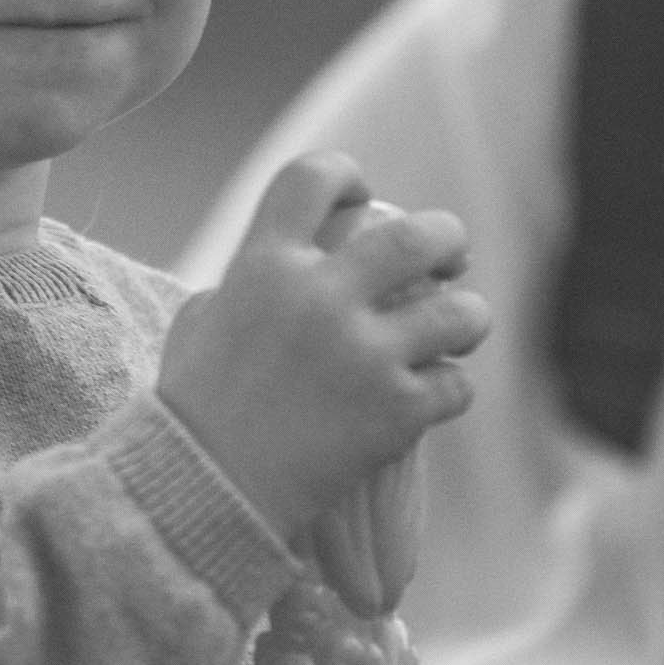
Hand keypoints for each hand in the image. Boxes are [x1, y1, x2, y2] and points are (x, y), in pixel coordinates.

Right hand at [157, 154, 486, 541]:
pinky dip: (450, 389)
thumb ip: (247, 280)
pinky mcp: (395, 411)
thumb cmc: (196, 406)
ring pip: (461, 313)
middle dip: (447, 240)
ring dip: (467, 318)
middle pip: (417, 236)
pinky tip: (432, 396)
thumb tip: (280, 264)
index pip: (315, 176)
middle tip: (450, 258)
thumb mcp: (202, 320)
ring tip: (458, 330)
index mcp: (264, 264)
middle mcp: (319, 298)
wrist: (206, 489)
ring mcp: (363, 354)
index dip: (348, 176)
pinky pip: (456, 385)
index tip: (363, 198)